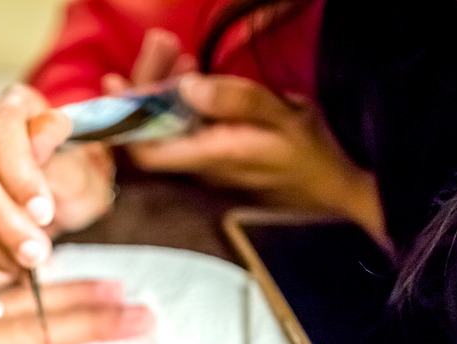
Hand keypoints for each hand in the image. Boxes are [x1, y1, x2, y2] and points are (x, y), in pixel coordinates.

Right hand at [0, 84, 116, 271]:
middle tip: (35, 250)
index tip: (43, 211)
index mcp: (14, 106)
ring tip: (31, 263)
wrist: (70, 194)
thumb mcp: (85, 167)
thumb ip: (61, 155)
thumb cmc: (79, 173)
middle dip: (1, 213)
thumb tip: (43, 133)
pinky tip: (15, 265)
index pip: (1, 126)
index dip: (17, 170)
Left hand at [106, 30, 386, 239]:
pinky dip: (181, 99)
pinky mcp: (217, 156)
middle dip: (148, 85)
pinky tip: (191, 74)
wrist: (339, 187)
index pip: (145, 151)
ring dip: (164, 87)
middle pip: (152, 132)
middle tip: (160, 43)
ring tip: (175, 51)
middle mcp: (200, 166)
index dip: (124, 121)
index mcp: (211, 157)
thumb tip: (187, 86)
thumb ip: (235, 100)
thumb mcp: (284, 117)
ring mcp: (207, 163)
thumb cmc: (315, 154)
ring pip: (168, 127)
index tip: (117, 81)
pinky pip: (186, 128)